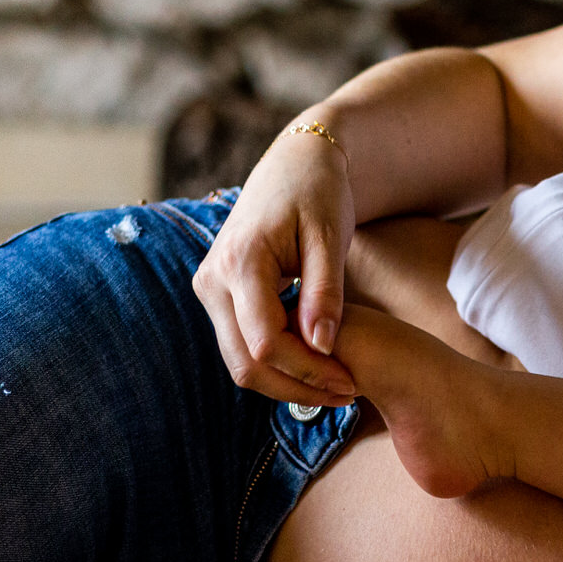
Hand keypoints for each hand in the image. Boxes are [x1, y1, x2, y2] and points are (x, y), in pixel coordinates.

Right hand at [192, 130, 358, 406]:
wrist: (294, 166)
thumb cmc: (319, 194)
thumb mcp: (331, 239)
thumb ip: (325, 293)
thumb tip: (322, 347)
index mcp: (239, 263)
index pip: (266, 343)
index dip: (309, 372)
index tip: (352, 382)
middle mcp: (212, 281)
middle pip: (245, 363)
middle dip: (298, 388)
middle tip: (349, 394)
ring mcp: (210, 290)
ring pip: (240, 362)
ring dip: (287, 383)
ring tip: (338, 386)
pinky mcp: (219, 297)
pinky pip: (242, 346)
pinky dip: (278, 365)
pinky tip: (319, 367)